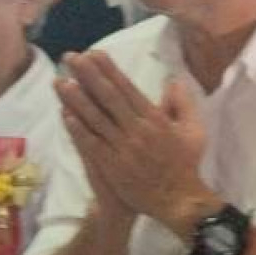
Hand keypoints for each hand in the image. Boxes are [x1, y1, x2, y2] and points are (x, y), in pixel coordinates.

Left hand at [56, 51, 213, 235]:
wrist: (178, 200)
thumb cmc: (186, 164)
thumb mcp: (194, 131)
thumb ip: (183, 104)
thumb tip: (173, 80)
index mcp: (156, 120)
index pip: (127, 88)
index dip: (109, 70)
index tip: (94, 53)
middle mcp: (137, 130)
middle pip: (109, 97)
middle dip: (88, 75)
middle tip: (71, 58)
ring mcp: (123, 149)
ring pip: (96, 119)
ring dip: (77, 99)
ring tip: (61, 81)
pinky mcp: (112, 166)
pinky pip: (92, 144)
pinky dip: (79, 130)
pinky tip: (65, 115)